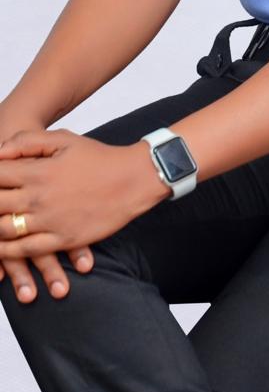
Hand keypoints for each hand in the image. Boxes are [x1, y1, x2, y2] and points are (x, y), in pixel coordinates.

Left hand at [0, 127, 167, 269]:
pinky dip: (8, 252)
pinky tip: (1, 249)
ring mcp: (50, 221)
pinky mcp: (63, 239)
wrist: (133, 179)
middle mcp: (39, 197)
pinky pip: (26, 250)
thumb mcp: (64, 139)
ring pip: (5, 230)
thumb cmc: (99, 156)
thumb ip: (29, 142)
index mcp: (38, 171)